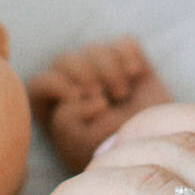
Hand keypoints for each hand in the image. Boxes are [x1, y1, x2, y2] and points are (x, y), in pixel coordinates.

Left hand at [27, 38, 169, 172]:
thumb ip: (65, 118)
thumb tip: (84, 95)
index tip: (76, 96)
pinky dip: (129, 55)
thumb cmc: (111, 151)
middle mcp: (77, 86)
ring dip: (109, 69)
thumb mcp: (78, 143)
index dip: (55, 83)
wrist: (154, 150)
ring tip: (121, 94)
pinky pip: (125, 43)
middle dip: (83, 73)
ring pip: (94, 49)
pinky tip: (135, 74)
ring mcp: (105, 73)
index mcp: (56, 109)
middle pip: (64, 60)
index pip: (39, 82)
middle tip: (102, 96)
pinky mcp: (131, 64)